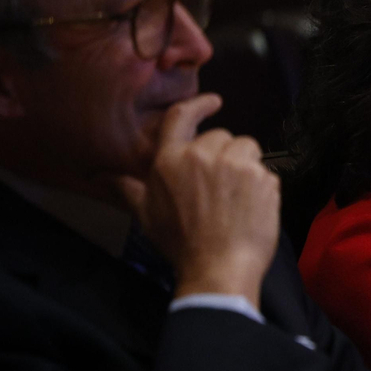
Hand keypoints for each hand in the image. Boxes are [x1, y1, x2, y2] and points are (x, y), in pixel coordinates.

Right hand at [115, 94, 279, 304]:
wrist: (218, 268)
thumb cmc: (181, 244)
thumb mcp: (146, 216)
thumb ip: (129, 188)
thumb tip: (104, 176)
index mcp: (171, 160)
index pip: (181, 117)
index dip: (198, 105)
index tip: (213, 102)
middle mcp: (203, 155)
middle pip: (221, 137)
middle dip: (223, 155)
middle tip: (219, 188)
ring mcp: (236, 164)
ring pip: (247, 148)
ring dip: (245, 165)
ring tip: (236, 197)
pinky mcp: (262, 177)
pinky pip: (266, 171)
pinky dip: (262, 186)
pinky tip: (251, 209)